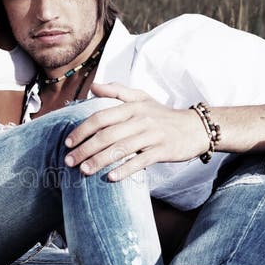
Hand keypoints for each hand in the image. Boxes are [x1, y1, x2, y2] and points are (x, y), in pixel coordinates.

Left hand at [64, 82, 208, 180]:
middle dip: (85, 149)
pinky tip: (111, 178)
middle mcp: (141, 119)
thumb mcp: (142, 97)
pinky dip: (125, 170)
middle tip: (69, 161)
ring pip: (121, 149)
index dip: (82, 130)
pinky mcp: (163, 150)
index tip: (68, 142)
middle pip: (107, 135)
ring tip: (84, 171)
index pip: (101, 117)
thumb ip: (117, 90)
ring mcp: (152, 135)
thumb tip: (93, 86)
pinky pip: (140, 161)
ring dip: (99, 161)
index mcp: (132, 106)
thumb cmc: (163, 115)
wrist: (196, 128)